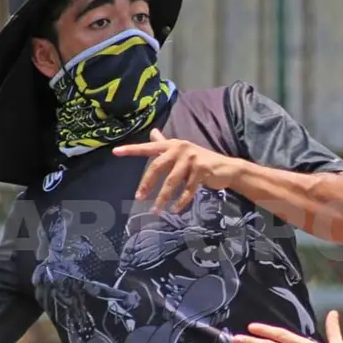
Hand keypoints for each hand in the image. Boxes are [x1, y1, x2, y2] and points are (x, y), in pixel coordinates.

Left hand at [112, 129, 241, 213]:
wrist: (226, 168)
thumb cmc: (200, 160)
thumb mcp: (182, 150)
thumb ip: (165, 144)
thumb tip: (153, 132)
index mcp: (172, 145)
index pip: (149, 147)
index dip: (132, 150)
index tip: (116, 152)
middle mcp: (180, 149)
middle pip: (158, 167)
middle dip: (147, 184)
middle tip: (139, 198)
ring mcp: (192, 159)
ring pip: (172, 182)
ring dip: (163, 198)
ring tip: (156, 210)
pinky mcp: (202, 170)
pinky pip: (187, 190)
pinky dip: (180, 202)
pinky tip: (175, 210)